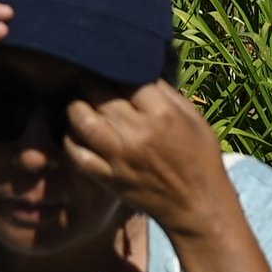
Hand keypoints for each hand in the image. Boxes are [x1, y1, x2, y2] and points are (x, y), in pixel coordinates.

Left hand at [57, 81, 247, 236]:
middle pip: (99, 93)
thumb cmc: (200, 157)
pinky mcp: (108, 178)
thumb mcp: (193, 117)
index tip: (108, 65)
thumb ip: (166, 91)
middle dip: (90, 81)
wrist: (197, 206)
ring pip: (82, 120)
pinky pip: (77, 154)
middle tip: (89, 78)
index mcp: (161, 113)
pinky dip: (71, 139)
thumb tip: (139, 68)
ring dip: (76, 106)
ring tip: (81, 102)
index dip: (114, 68)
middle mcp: (137, 133)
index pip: (124, 77)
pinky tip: (77, 132)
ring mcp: (119, 157)